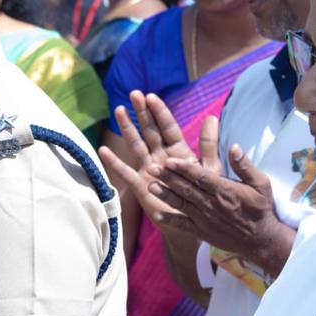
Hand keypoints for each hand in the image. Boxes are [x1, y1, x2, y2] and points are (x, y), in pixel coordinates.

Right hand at [98, 91, 218, 230]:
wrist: (193, 221)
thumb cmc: (203, 195)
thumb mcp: (209, 169)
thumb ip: (208, 145)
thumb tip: (212, 117)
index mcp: (178, 151)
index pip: (167, 127)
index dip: (159, 112)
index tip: (150, 96)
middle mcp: (161, 156)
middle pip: (149, 130)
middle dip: (142, 112)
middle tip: (134, 93)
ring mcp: (148, 169)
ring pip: (136, 145)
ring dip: (127, 128)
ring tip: (119, 109)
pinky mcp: (140, 185)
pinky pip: (125, 172)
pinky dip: (114, 162)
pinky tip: (103, 150)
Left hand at [149, 146, 294, 275]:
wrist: (261, 239)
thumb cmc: (261, 208)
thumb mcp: (260, 184)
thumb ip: (245, 165)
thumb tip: (234, 146)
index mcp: (225, 190)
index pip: (200, 177)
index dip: (184, 168)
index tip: (169, 160)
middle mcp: (212, 204)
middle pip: (186, 188)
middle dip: (168, 178)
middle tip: (151, 167)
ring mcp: (205, 219)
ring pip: (181, 204)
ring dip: (165, 195)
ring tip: (150, 186)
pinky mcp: (202, 232)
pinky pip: (183, 225)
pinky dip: (170, 221)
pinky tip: (156, 215)